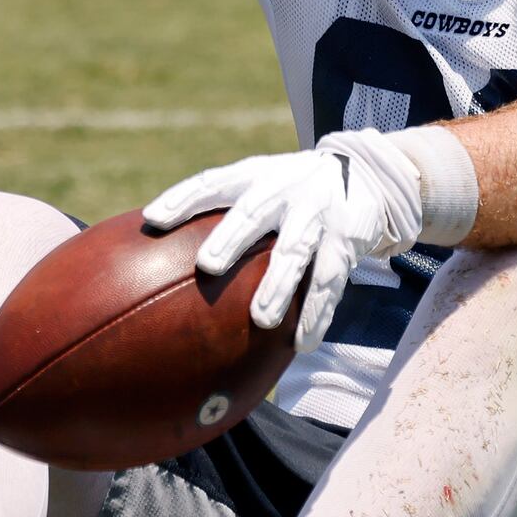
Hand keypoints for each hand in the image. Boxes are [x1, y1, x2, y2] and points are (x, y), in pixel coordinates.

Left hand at [144, 131, 430, 351]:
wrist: (364, 173)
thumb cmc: (288, 187)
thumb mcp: (258, 182)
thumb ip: (217, 207)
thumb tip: (153, 245)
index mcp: (256, 176)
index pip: (212, 182)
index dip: (182, 199)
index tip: (152, 220)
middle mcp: (286, 191)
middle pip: (255, 213)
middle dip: (233, 238)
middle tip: (208, 265)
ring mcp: (319, 217)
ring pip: (297, 253)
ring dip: (279, 287)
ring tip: (261, 319)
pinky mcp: (346, 243)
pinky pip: (330, 283)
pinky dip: (317, 315)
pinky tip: (302, 343)